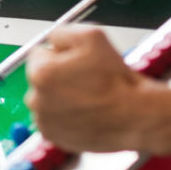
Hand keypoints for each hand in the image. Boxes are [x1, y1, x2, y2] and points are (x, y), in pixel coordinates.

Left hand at [25, 25, 147, 152]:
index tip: (77, 62)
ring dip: (60, 96)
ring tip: (88, 97)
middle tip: (85, 80)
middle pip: (40, 77)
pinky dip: (65, 115)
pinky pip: (53, 119)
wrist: (135, 116)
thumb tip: (51, 38)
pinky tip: (85, 112)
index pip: (39, 54)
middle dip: (58, 76)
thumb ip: (63, 32)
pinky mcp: (53, 137)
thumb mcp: (92, 36)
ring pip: (46, 99)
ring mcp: (44, 121)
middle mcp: (36, 100)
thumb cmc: (116, 80)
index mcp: (40, 73)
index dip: (60, 55)